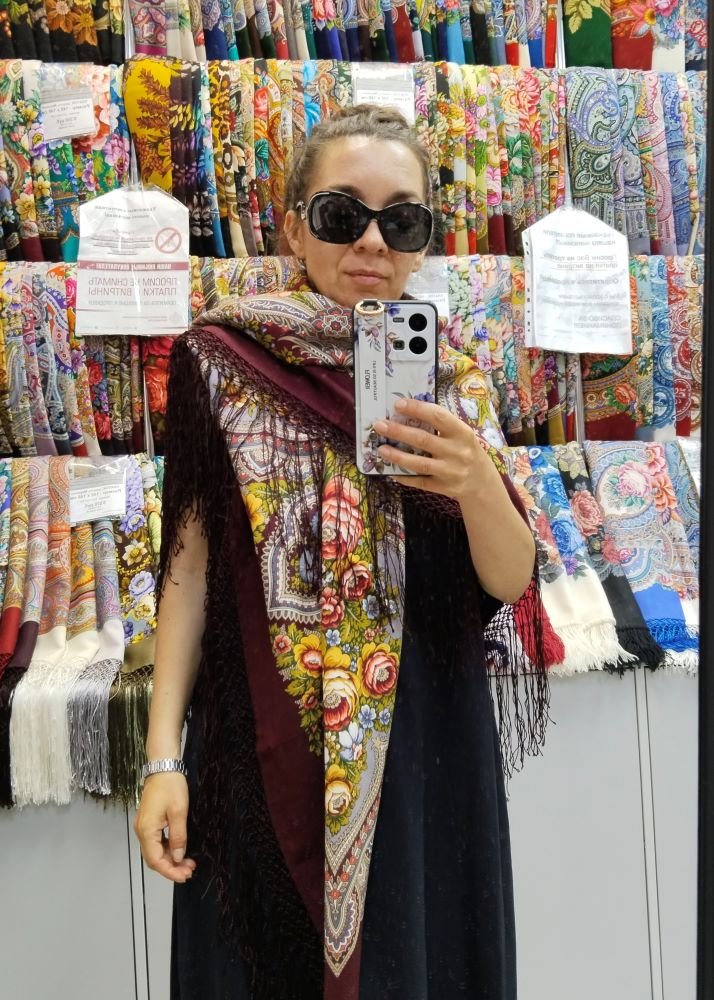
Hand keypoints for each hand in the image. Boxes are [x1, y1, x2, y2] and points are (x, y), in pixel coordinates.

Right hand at [134, 773, 196, 882]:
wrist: (163, 766)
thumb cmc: (170, 785)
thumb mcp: (179, 812)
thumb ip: (178, 836)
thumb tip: (178, 856)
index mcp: (146, 830)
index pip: (155, 860)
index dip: (170, 871)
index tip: (184, 876)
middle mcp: (142, 830)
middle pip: (153, 858)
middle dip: (171, 867)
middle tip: (189, 871)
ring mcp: (144, 826)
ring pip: (154, 851)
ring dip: (170, 859)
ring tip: (187, 862)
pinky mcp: (149, 821)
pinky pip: (156, 842)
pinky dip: (167, 849)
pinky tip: (179, 850)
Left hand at [374, 398, 493, 501]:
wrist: (482, 484)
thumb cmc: (467, 452)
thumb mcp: (462, 435)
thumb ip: (442, 426)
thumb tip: (408, 414)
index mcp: (462, 433)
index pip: (438, 417)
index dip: (417, 409)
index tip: (398, 404)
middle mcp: (456, 452)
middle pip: (423, 440)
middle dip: (399, 431)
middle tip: (379, 425)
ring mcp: (450, 471)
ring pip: (419, 463)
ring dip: (397, 456)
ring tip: (381, 449)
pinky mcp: (443, 487)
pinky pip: (420, 482)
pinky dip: (404, 477)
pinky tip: (391, 471)